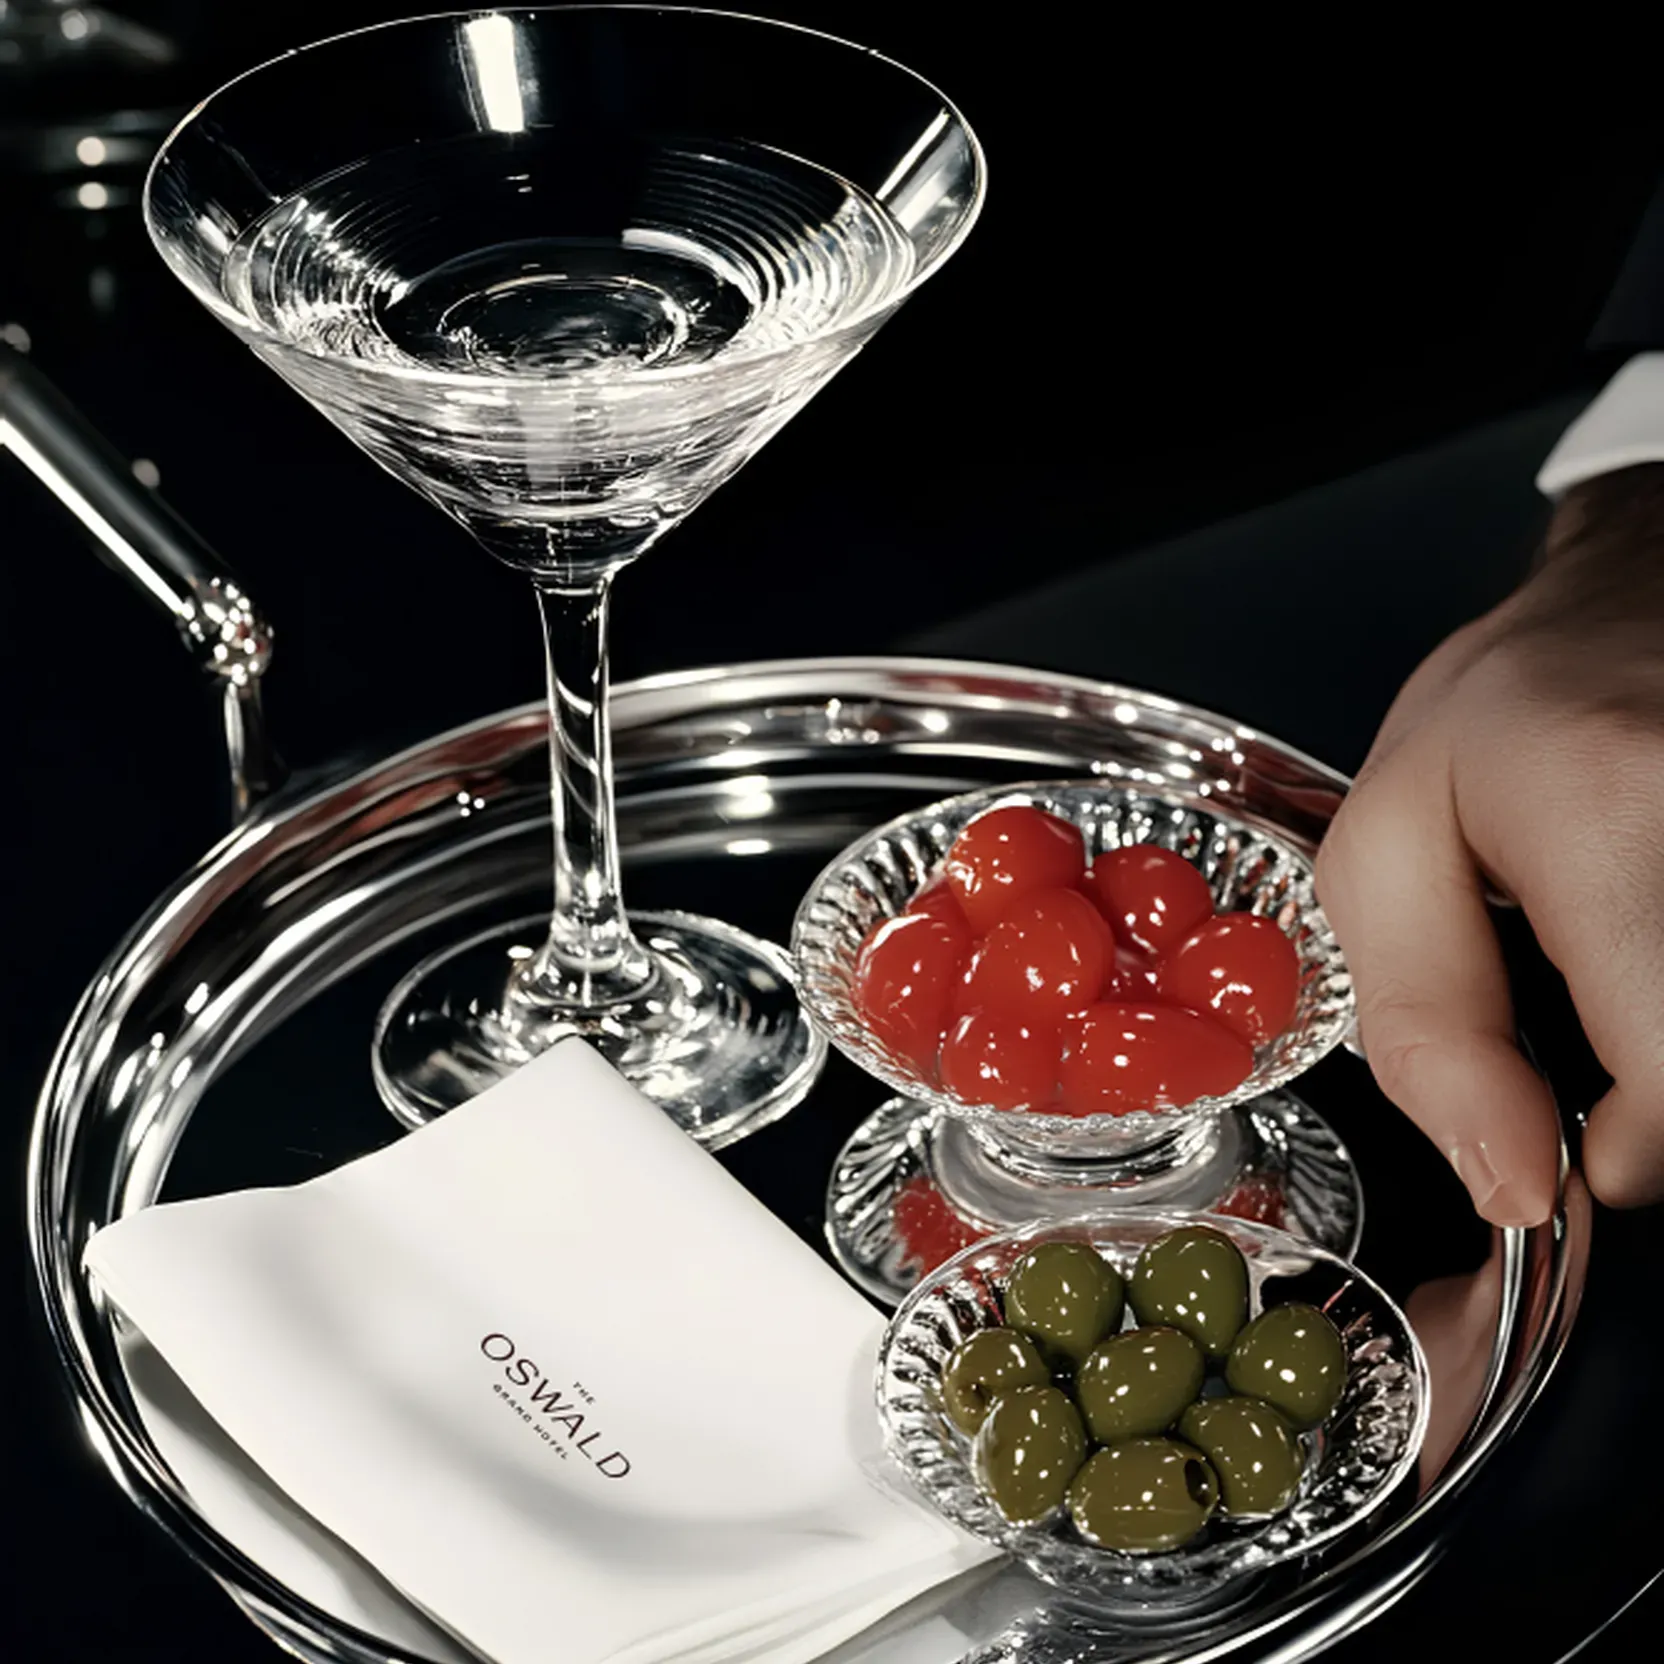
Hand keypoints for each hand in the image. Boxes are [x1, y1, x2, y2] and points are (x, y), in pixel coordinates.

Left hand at [1315, 465, 1663, 1222]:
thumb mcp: (1388, 852)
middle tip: (1610, 1033)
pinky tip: (1650, 956)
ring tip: (1632, 973)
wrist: (1639, 607)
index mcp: (1609, 809)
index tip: (1584, 1133)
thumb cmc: (1513, 717)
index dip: (1626, 1147)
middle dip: (1660, 1100)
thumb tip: (1510, 1181)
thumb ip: (1426, 1023)